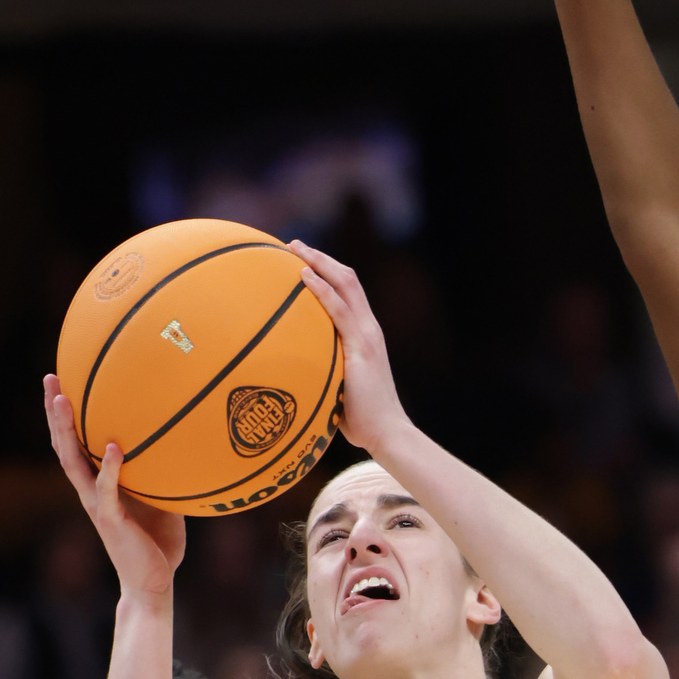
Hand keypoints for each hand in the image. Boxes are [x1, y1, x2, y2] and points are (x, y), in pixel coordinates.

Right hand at [44, 374, 185, 603]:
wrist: (152, 584)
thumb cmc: (158, 545)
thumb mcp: (164, 501)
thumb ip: (163, 474)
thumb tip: (184, 443)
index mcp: (98, 485)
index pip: (75, 443)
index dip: (66, 415)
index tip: (63, 381)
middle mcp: (90, 491)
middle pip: (63, 444)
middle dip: (55, 411)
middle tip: (50, 377)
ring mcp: (97, 505)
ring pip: (72, 461)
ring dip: (66, 430)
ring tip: (63, 399)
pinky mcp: (110, 520)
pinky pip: (106, 490)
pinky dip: (108, 468)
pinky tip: (111, 447)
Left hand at [292, 245, 409, 457]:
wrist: (386, 434)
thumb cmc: (361, 420)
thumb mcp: (339, 387)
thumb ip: (325, 371)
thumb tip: (294, 372)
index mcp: (366, 336)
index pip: (349, 292)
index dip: (327, 271)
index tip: (301, 260)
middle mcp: (370, 329)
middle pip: (348, 279)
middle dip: (320, 257)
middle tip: (292, 244)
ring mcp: (367, 336)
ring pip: (345, 285)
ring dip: (318, 263)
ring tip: (293, 249)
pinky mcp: (361, 348)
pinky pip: (339, 310)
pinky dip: (320, 289)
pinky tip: (302, 276)